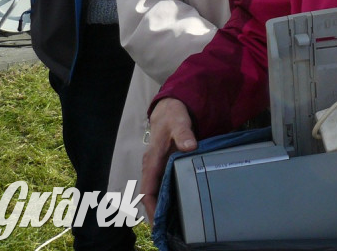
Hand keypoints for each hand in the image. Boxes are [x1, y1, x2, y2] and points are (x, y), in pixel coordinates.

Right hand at [140, 98, 196, 220]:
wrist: (170, 108)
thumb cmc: (173, 116)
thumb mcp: (179, 122)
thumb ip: (184, 133)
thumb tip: (189, 146)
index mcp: (152, 160)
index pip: (147, 189)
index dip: (151, 206)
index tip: (158, 221)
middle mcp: (153, 166)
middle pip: (151, 194)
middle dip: (157, 211)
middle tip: (168, 229)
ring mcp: (159, 166)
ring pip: (157, 190)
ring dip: (163, 205)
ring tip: (174, 222)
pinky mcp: (166, 164)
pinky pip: (165, 183)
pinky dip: (169, 194)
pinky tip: (180, 203)